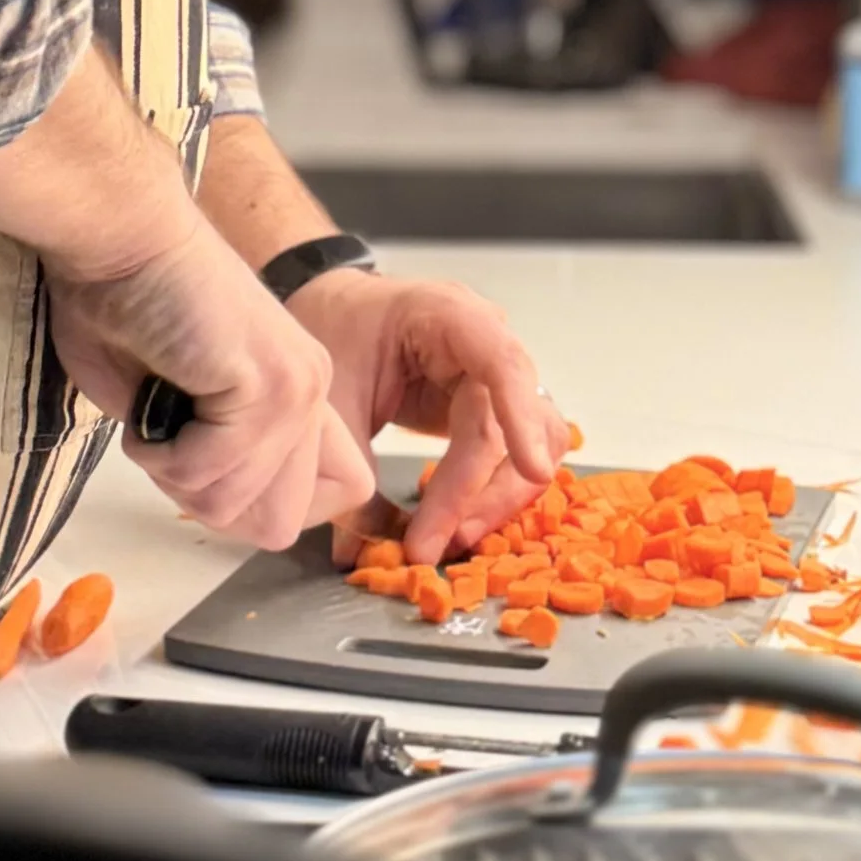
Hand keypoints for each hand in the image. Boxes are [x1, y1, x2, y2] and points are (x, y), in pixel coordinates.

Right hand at [46, 216, 377, 549]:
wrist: (117, 233)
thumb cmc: (124, 298)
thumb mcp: (175, 403)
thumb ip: (216, 458)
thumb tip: (217, 503)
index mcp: (299, 393)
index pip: (328, 501)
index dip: (250, 504)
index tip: (198, 462)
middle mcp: (311, 391)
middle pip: (280, 525)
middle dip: (206, 500)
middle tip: (167, 439)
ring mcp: (297, 389)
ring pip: (239, 508)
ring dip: (175, 473)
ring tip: (157, 405)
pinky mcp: (268, 385)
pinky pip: (208, 475)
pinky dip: (158, 453)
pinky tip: (150, 395)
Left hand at [288, 269, 573, 566]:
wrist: (329, 309)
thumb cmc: (331, 328)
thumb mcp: (331, 396)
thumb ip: (350, 466)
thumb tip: (360, 551)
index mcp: (449, 316)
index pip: (501, 362)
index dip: (520, 416)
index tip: (531, 470)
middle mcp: (485, 342)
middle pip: (515, 422)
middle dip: (485, 491)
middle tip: (442, 543)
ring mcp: (492, 375)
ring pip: (529, 444)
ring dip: (497, 499)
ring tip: (450, 540)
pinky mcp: (487, 406)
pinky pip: (509, 453)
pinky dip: (490, 493)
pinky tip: (458, 524)